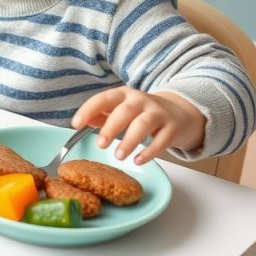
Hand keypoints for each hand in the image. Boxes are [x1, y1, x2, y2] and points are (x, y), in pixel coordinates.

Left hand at [71, 87, 205, 164]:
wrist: (179, 112)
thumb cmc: (142, 112)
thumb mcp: (121, 109)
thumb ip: (102, 115)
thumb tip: (84, 122)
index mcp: (123, 95)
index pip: (103, 99)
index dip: (88, 110)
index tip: (76, 124)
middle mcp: (140, 100)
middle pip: (124, 111)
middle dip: (111, 128)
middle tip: (100, 144)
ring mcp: (158, 112)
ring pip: (143, 124)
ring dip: (130, 141)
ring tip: (119, 156)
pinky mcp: (172, 127)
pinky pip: (162, 140)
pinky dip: (150, 151)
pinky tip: (139, 160)